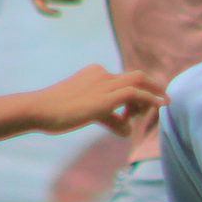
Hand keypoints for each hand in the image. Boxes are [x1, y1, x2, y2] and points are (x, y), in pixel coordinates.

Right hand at [30, 65, 165, 137]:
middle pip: (136, 76)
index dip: (138, 93)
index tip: (138, 110)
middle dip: (153, 87)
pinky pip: (135, 94)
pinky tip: (161, 106)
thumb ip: (110, 117)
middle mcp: (101, 74)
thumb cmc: (56, 113)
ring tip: (161, 108)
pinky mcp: (105, 98)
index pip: (124, 79)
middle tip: (164, 100)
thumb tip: (127, 129)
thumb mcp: (87, 112)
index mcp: (94, 72)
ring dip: (152, 97)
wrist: (37, 109)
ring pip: (139, 83)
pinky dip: (151, 99)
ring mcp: (103, 84)